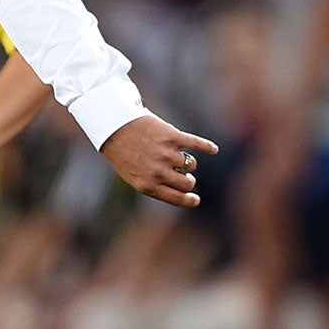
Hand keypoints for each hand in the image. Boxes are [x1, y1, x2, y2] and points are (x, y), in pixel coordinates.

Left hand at [100, 114, 218, 207]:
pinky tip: (213, 150)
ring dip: (186, 162)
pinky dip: (207, 147)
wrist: (115, 129)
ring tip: (174, 156)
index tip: (195, 199)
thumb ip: (156, 186)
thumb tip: (184, 192)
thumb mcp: (134, 177)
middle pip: (188, 183)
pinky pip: (196, 144)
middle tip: (183, 175)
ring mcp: (166, 154)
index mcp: (148, 185)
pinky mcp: (172, 137)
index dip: (189, 200)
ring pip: (191, 165)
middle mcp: (158, 171)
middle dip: (188, 180)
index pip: (177, 198)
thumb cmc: (125, 155)